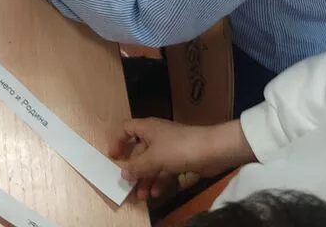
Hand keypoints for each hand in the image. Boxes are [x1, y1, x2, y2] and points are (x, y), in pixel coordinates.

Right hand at [107, 119, 253, 200]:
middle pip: (139, 151)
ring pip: (152, 163)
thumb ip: (137, 167)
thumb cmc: (179, 148)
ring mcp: (168, 148)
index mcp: (147, 128)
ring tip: (142, 195)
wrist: (213, 150)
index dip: (117, 141)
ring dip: (146, 179)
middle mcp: (156, 136)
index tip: (112, 157)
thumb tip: (123, 173)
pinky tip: (157, 193)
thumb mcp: (154, 159)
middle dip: (134, 169)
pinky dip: (159, 180)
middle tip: (129, 185)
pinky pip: (164, 170)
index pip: (126, 129)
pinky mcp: (180, 159)